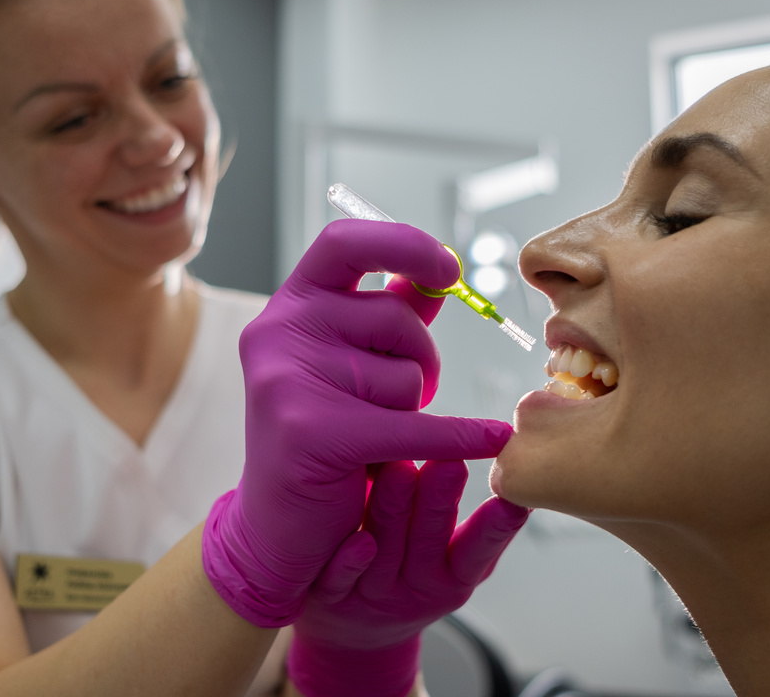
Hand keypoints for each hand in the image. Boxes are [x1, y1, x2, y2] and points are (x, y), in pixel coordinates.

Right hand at [202, 219, 515, 626]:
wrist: (277, 526)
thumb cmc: (320, 433)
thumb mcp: (350, 361)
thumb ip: (388, 313)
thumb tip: (436, 272)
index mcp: (287, 305)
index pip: (345, 243)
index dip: (404, 245)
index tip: (449, 269)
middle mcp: (279, 332)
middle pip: (396, 321)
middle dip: (420, 362)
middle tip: (398, 400)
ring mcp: (289, 381)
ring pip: (407, 378)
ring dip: (411, 411)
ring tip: (375, 436)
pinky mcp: (315, 433)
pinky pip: (417, 426)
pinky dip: (461, 438)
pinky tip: (493, 440)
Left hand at [286, 459, 529, 696]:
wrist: (350, 629)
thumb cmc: (406, 571)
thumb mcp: (452, 561)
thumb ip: (482, 530)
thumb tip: (517, 479)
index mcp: (450, 575)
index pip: (476, 550)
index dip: (494, 528)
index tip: (511, 500)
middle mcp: (415, 585)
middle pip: (428, 541)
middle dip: (440, 500)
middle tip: (449, 461)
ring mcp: (372, 592)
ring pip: (385, 551)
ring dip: (395, 512)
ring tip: (400, 469)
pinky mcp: (330, 598)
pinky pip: (339, 580)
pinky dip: (350, 562)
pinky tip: (359, 540)